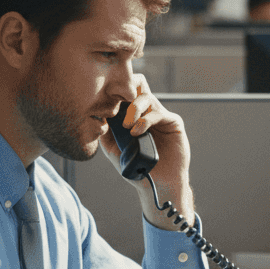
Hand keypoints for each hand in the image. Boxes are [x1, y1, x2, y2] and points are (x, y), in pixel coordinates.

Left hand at [99, 75, 195, 228]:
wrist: (158, 184)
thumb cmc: (137, 168)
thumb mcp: (114, 151)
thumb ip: (106, 134)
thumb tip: (96, 116)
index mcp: (132, 115)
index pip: (124, 93)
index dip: (114, 92)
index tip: (103, 103)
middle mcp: (146, 112)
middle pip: (138, 84)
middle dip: (125, 88)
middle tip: (116, 104)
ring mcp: (160, 115)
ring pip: (146, 96)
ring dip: (133, 108)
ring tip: (127, 126)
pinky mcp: (173, 122)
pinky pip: (158, 113)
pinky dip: (145, 120)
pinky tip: (137, 132)